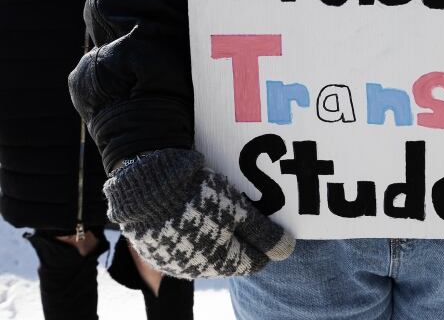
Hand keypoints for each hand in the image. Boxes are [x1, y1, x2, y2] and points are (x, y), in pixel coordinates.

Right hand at [104, 149, 294, 278]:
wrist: (146, 185)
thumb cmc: (198, 199)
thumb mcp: (238, 212)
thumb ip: (263, 233)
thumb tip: (287, 251)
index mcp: (220, 264)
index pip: (254, 262)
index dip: (266, 244)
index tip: (271, 225)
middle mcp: (196, 268)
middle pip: (229, 255)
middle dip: (242, 237)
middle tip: (248, 212)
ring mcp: (173, 258)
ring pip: (206, 247)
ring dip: (217, 231)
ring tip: (223, 205)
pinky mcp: (156, 244)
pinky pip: (184, 239)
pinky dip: (194, 226)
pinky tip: (197, 206)